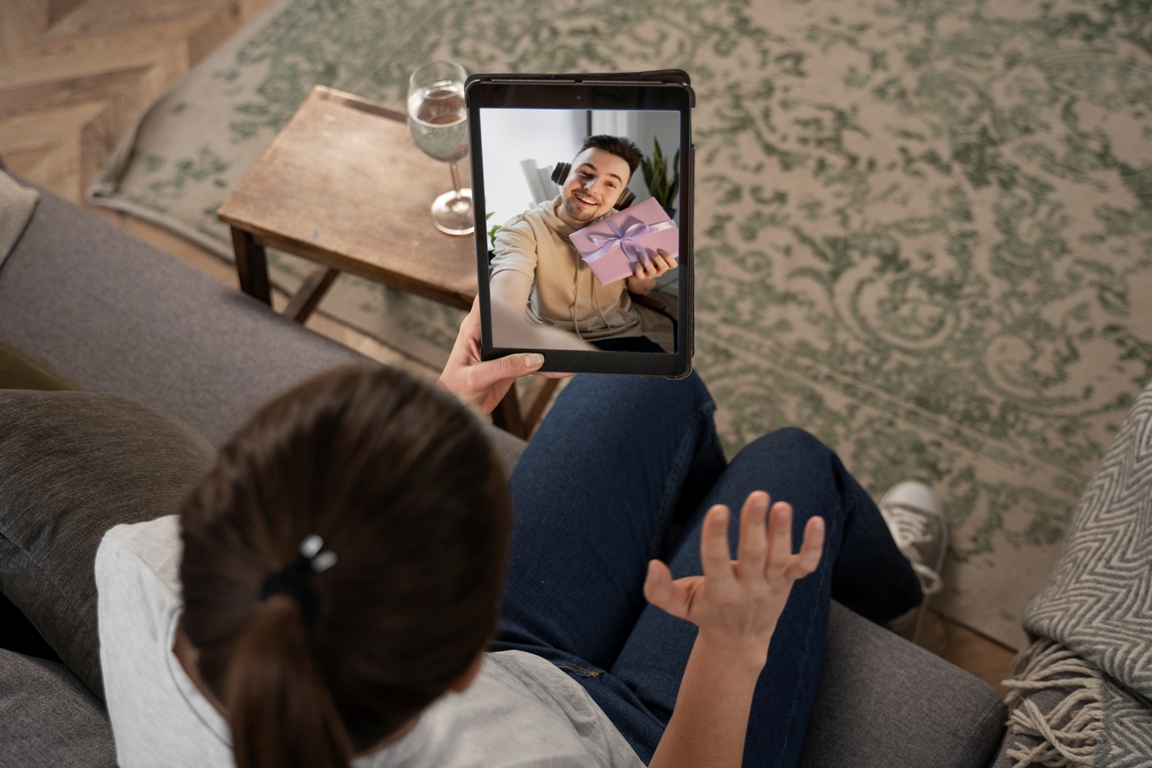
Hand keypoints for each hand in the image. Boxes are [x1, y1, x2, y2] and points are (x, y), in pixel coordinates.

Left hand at [438, 298, 561, 414]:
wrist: (459, 412)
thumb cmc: (456, 392)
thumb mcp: (476, 378)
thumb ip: (504, 367)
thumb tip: (536, 359)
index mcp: (473, 330)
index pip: (486, 302)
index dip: (500, 291)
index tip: (520, 286)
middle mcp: (488, 335)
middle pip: (512, 320)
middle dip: (531, 320)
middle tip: (550, 322)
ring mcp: (500, 350)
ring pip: (524, 342)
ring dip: (542, 346)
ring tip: (563, 348)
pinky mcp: (510, 364)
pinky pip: (530, 363)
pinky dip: (545, 366)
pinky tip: (560, 369)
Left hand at [625, 249, 676, 294]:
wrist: (639, 273)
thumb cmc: (648, 261)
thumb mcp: (654, 257)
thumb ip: (657, 251)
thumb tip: (654, 237)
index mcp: (664, 266)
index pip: (673, 265)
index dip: (669, 258)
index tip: (660, 250)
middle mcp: (659, 271)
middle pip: (664, 268)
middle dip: (658, 258)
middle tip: (651, 252)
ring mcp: (650, 275)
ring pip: (652, 271)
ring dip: (646, 262)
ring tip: (641, 255)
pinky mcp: (642, 277)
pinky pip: (641, 275)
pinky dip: (639, 269)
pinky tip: (637, 263)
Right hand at [643, 492, 823, 665]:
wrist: (741, 642)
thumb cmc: (706, 613)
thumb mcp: (680, 606)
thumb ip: (659, 591)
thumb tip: (653, 565)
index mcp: (720, 592)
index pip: (717, 562)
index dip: (716, 537)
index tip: (717, 510)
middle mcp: (749, 588)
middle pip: (755, 556)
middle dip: (755, 526)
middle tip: (757, 495)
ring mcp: (772, 585)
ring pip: (780, 558)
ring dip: (783, 531)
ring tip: (782, 505)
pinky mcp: (788, 580)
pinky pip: (805, 565)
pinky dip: (814, 546)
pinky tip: (817, 521)